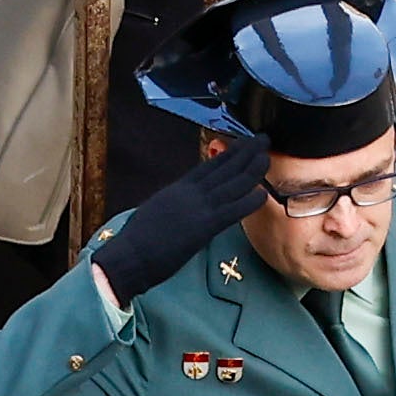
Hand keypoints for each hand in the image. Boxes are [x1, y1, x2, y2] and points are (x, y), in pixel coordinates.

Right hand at [89, 137, 261, 304]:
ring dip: (252, 170)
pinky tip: (262, 195)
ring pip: (232, 184)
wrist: (129, 255)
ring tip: (266, 158)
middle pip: (223, 167)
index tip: (242, 144)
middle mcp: (190, 193)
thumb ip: (171, 205)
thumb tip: (177, 206)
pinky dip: (248, 202)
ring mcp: (198, 208)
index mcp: (178, 189)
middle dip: (245, 153)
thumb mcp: (155, 212)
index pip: (208, 167)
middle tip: (262, 140)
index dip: (228, 154)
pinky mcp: (203, 227)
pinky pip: (232, 211)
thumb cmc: (137, 241)